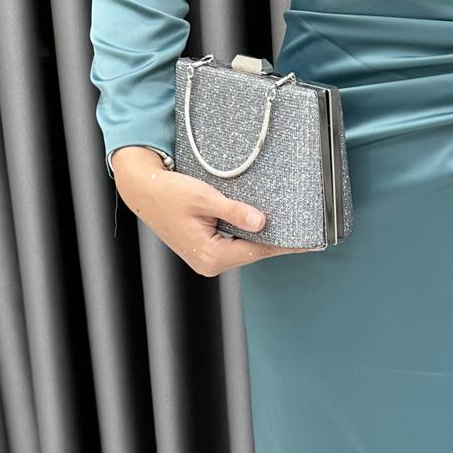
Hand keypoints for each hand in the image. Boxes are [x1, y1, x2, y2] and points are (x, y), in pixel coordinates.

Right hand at [109, 146, 310, 271]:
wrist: (142, 189)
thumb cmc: (167, 192)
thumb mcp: (203, 197)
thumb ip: (234, 211)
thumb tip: (261, 221)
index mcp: (210, 256)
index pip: (258, 250)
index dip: (285, 245)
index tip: (310, 244)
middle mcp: (209, 263)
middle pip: (253, 251)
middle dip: (278, 241)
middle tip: (308, 234)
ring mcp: (207, 258)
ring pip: (245, 247)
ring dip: (264, 237)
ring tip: (291, 228)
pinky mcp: (205, 249)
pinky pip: (234, 242)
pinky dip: (249, 233)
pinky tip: (264, 224)